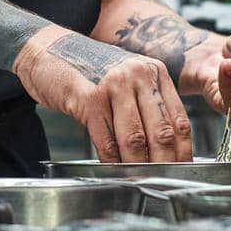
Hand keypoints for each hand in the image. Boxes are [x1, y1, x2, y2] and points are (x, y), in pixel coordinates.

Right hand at [14, 27, 192, 162]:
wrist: (47, 49)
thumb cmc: (87, 69)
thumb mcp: (125, 78)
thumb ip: (146, 105)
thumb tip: (164, 148)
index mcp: (153, 72)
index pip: (179, 120)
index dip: (183, 152)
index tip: (181, 170)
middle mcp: (137, 75)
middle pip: (161, 132)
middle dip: (163, 164)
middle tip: (163, 181)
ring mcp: (113, 85)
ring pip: (134, 139)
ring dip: (137, 166)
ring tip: (139, 179)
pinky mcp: (88, 98)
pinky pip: (106, 140)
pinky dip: (112, 161)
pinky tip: (114, 169)